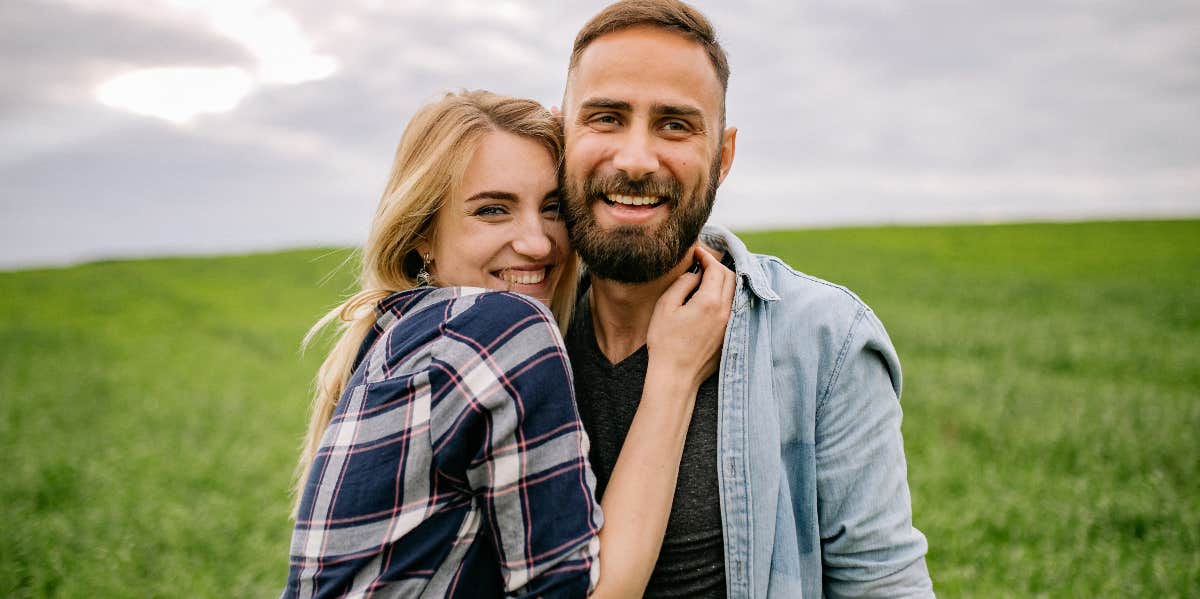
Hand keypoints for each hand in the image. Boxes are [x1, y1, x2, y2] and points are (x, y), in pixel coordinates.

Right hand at [645, 245, 735, 388]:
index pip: (716, 269)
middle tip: (701, 263)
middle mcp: (726, 311)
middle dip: (716, 266)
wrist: (676, 376)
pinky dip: (726, 296)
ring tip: (707, 278)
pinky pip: (734, 307)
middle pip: (730, 277)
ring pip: (734, 292)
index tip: (696, 252)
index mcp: (710, 302)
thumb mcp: (666, 306)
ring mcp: (730, 325)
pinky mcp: (729, 335)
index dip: (706, 257)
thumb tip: (695, 274)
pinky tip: (712, 298)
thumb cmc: (665, 342)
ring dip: (723, 281)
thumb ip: (683, 283)